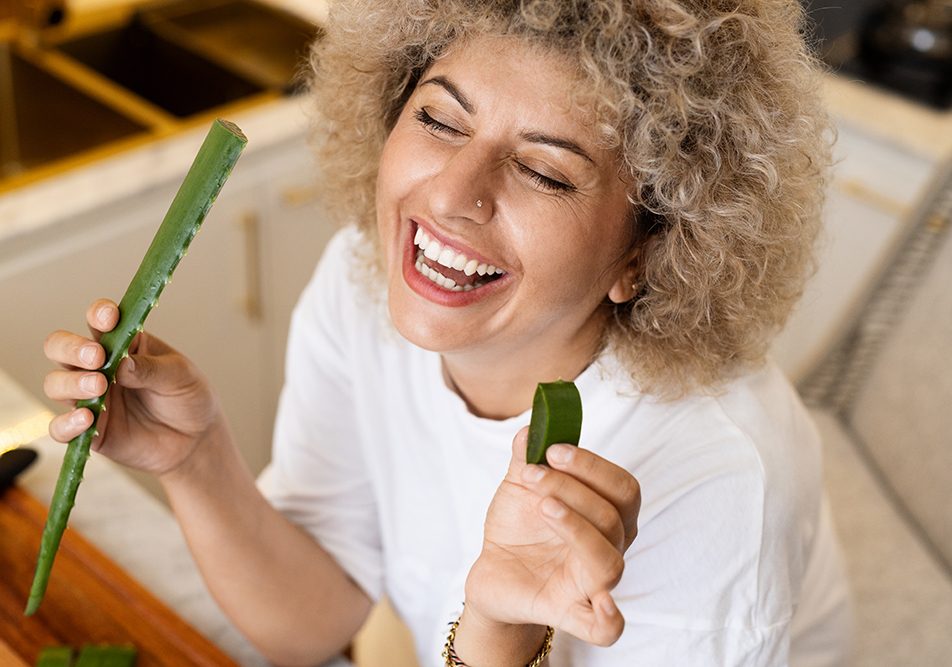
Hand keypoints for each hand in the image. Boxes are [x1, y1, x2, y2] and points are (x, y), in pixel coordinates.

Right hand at [43, 298, 223, 474]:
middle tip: (97, 358)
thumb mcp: (180, 376)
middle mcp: (99, 368)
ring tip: (100, 386)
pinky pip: (61, 428)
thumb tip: (122, 364)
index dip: (98, 314)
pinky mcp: (90, 430)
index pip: (98, 321)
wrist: (196, 438)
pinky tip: (87, 420)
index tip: (109, 318)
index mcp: (123, 344)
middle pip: (61, 348)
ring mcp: (90, 399)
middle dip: (72, 348)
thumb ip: (151, 368)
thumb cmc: (188, 397)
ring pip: (56, 384)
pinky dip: (67, 423)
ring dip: (72, 383)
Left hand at [464, 427, 640, 647]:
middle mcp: (610, 547)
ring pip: (609, 562)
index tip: (553, 448)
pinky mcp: (569, 611)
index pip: (623, 487)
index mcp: (608, 514)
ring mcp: (592, 583)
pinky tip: (598, 599)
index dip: (592, 465)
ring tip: (542, 506)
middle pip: (615, 518)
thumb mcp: (521, 485)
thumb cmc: (520, 526)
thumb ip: (529, 454)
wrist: (493, 570)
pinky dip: (609, 617)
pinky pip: (606, 627)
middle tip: (533, 474)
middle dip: (574, 488)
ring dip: (576, 527)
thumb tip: (532, 427)